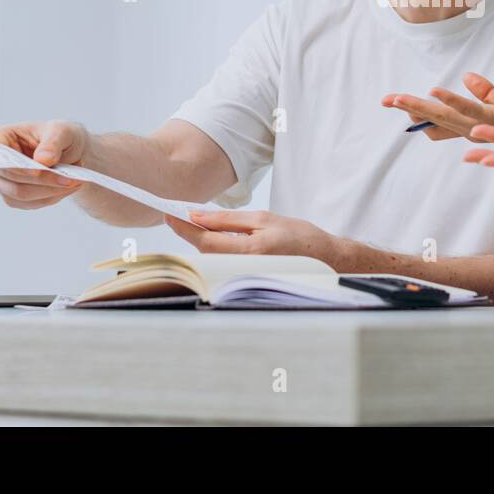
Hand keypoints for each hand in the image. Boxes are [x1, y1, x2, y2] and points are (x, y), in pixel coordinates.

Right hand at [0, 120, 88, 209]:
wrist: (68, 149)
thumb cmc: (59, 135)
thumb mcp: (61, 131)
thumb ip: (52, 143)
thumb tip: (42, 160)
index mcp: (0, 138)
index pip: (0, 157)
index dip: (16, 167)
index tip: (38, 171)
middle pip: (13, 180)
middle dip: (44, 181)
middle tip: (71, 179)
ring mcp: (2, 182)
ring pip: (21, 195)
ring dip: (50, 192)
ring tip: (75, 182)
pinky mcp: (13, 197)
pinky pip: (30, 204)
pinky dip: (51, 197)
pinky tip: (67, 188)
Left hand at [166, 209, 338, 262]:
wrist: (324, 258)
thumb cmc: (299, 236)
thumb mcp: (264, 219)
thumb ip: (229, 220)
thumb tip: (198, 217)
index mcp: (250, 250)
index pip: (205, 240)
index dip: (183, 228)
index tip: (168, 215)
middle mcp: (244, 268)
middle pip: (204, 251)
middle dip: (190, 233)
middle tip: (178, 215)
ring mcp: (244, 276)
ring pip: (212, 258)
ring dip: (201, 241)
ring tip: (195, 223)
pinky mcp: (246, 278)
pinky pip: (222, 263)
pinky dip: (214, 249)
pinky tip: (214, 237)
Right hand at [382, 72, 493, 141]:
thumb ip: (486, 93)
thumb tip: (465, 76)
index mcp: (477, 123)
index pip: (440, 116)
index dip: (417, 109)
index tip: (390, 99)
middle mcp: (478, 128)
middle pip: (439, 117)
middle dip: (413, 107)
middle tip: (386, 98)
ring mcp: (488, 126)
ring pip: (451, 115)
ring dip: (426, 107)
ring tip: (404, 97)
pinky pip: (475, 110)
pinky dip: (455, 102)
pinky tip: (436, 94)